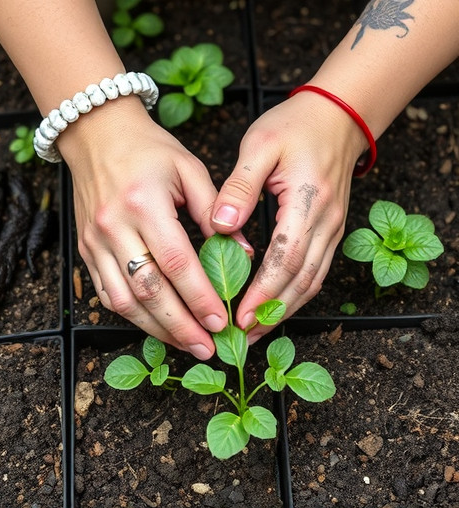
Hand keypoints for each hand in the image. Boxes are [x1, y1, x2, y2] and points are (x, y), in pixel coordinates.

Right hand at [58, 96, 229, 358]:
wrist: (97, 136)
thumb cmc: (149, 150)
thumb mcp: (189, 169)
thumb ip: (215, 211)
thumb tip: (242, 253)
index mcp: (145, 203)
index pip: (176, 261)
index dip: (200, 296)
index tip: (222, 321)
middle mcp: (114, 226)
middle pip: (149, 290)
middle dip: (180, 325)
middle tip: (207, 348)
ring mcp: (94, 241)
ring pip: (123, 299)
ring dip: (155, 328)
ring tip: (184, 344)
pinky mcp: (85, 249)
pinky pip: (106, 292)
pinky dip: (132, 315)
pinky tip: (155, 326)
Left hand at [211, 91, 367, 341]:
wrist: (337, 117)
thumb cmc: (296, 126)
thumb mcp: (260, 145)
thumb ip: (240, 185)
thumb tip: (222, 224)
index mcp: (308, 202)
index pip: (285, 258)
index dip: (262, 292)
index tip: (238, 316)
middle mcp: (326, 223)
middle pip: (301, 281)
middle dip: (270, 313)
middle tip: (242, 338)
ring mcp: (333, 229)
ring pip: (312, 282)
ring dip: (284, 311)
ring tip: (255, 332)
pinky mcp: (330, 231)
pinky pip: (315, 272)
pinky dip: (295, 295)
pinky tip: (275, 307)